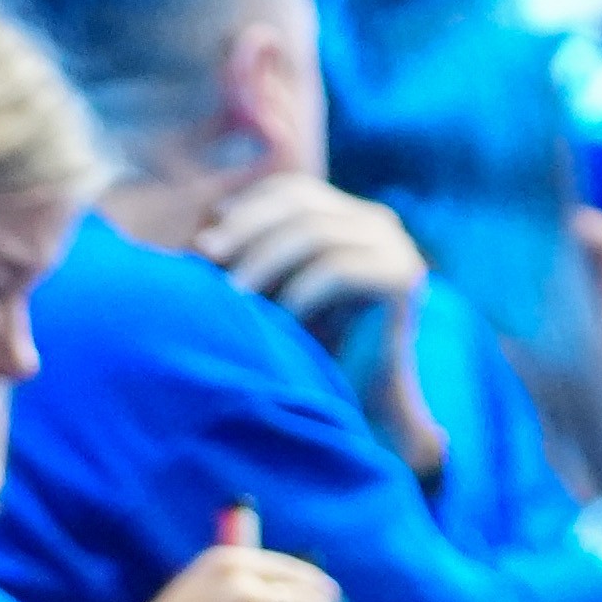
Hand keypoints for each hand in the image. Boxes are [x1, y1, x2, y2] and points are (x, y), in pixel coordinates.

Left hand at [197, 175, 443, 477]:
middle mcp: (376, 223)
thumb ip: (244, 259)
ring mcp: (395, 247)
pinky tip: (278, 321)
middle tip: (204, 261)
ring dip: (263, 262)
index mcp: (347, 217)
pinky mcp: (401, 278)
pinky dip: (298, 293)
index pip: (291, 191)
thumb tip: (200, 240)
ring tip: (232, 299)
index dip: (245, 210)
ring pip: (314, 233)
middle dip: (245, 230)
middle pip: (301, 204)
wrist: (352, 409)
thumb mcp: (267, 295)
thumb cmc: (301, 353)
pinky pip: (337, 269)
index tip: (203, 245)